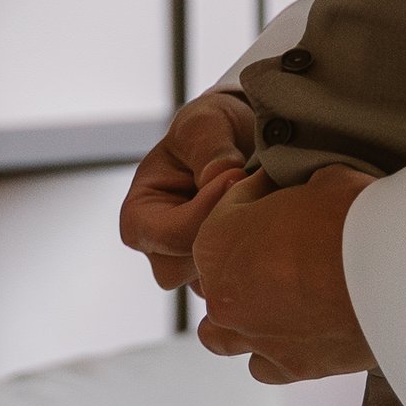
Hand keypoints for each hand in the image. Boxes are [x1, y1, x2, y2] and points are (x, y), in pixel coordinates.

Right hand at [119, 91, 257, 291]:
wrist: (238, 138)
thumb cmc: (208, 130)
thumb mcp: (204, 123)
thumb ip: (209, 147)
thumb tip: (219, 176)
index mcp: (138, 217)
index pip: (168, 235)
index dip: (204, 210)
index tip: (235, 176)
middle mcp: (159, 250)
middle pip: (186, 268)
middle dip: (221, 235)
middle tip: (249, 197)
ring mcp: (190, 264)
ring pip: (213, 281)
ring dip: (240, 247)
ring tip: (258, 207)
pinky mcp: (219, 270)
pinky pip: (237, 281)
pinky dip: (253, 256)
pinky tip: (266, 224)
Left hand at [192, 164, 374, 383]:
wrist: (394, 275)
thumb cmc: (351, 219)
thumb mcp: (320, 177)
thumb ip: (299, 188)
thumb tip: (309, 190)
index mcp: (217, 241)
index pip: (228, 210)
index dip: (260, 194)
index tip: (285, 190)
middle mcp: (224, 295)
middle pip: (221, 273)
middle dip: (246, 255)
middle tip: (288, 240)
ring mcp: (254, 336)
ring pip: (222, 334)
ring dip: (241, 314)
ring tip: (273, 296)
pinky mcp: (290, 367)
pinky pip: (264, 363)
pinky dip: (273, 347)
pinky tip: (297, 327)